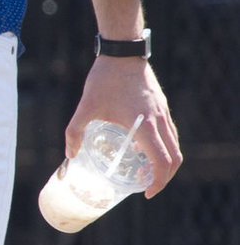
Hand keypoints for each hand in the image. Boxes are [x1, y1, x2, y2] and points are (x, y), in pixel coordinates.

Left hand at [65, 57, 181, 195]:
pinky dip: (164, 147)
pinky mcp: (162, 106)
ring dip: (165, 162)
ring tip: (144, 170)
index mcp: (146, 126)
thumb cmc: (105, 79)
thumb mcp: (86, 107)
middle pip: (175, 158)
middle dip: (163, 177)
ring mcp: (164, 113)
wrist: (123, 52)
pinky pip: (170, 133)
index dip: (158, 182)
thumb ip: (74, 131)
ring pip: (175, 145)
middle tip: (145, 186)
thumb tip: (69, 154)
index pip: (162, 162)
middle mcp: (160, 121)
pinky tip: (144, 148)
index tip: (147, 192)